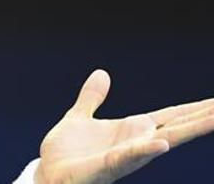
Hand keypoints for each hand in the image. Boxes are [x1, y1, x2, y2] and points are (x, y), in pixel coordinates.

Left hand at [35, 69, 213, 183]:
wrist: (47, 174)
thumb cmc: (65, 153)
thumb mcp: (79, 116)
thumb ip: (92, 97)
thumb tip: (102, 73)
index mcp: (131, 129)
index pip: (171, 116)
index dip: (195, 109)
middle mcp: (135, 143)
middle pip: (177, 127)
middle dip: (202, 118)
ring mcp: (126, 155)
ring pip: (163, 140)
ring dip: (189, 130)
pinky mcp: (107, 164)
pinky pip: (129, 156)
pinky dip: (145, 148)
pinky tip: (162, 142)